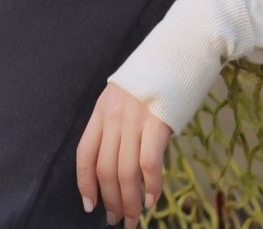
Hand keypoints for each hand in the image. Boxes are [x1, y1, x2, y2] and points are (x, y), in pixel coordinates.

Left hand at [76, 83, 172, 227]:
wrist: (177, 51)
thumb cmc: (152, 78)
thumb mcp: (124, 97)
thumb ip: (118, 126)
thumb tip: (120, 167)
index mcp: (102, 110)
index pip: (85, 154)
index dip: (85, 183)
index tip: (90, 205)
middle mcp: (114, 116)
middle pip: (105, 169)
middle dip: (111, 201)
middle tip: (117, 219)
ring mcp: (136, 119)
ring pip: (125, 172)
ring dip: (130, 202)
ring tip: (134, 219)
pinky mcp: (158, 122)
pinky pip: (149, 163)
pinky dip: (150, 186)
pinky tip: (152, 199)